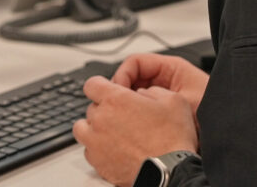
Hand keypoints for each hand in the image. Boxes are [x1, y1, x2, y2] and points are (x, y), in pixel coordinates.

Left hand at [73, 76, 198, 186]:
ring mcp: (96, 143)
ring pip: (82, 129)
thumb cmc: (172, 139)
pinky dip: (98, 149)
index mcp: (116, 100)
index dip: (101, 86)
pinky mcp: (98, 163)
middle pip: (90, 108)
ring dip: (94, 128)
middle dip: (103, 110)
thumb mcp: (173, 100)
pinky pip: (89, 151)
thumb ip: (152, 90)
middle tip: (122, 117)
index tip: (109, 92)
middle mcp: (100, 120)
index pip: (92, 84)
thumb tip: (142, 94)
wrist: (170, 172)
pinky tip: (114, 150)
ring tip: (112, 132)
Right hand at [111, 54, 208, 118]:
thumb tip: (126, 92)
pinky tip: (133, 126)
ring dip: (127, 105)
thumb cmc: (215, 112)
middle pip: (132, 78)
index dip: (122, 75)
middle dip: (122, 91)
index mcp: (172, 69)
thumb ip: (155, 94)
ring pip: (134, 95)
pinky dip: (134, 116)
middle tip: (115, 106)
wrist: (228, 133)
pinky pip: (141, 110)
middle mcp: (165, 80)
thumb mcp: (183, 100)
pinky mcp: (161, 112)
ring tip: (123, 118)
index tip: (117, 91)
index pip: (135, 62)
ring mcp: (162, 95)